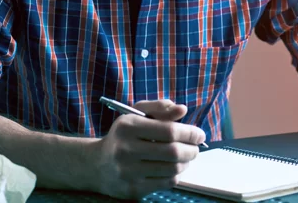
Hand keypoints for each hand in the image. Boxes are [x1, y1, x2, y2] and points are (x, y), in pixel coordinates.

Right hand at [91, 99, 205, 198]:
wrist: (98, 164)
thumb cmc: (124, 135)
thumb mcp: (137, 115)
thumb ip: (160, 108)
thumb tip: (182, 110)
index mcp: (128, 126)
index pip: (168, 130)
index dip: (190, 133)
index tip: (199, 134)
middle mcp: (126, 149)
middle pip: (173, 152)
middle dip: (191, 150)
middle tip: (196, 148)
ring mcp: (129, 171)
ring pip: (172, 169)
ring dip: (186, 162)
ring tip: (186, 157)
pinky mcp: (133, 189)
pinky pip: (166, 182)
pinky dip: (176, 175)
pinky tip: (174, 168)